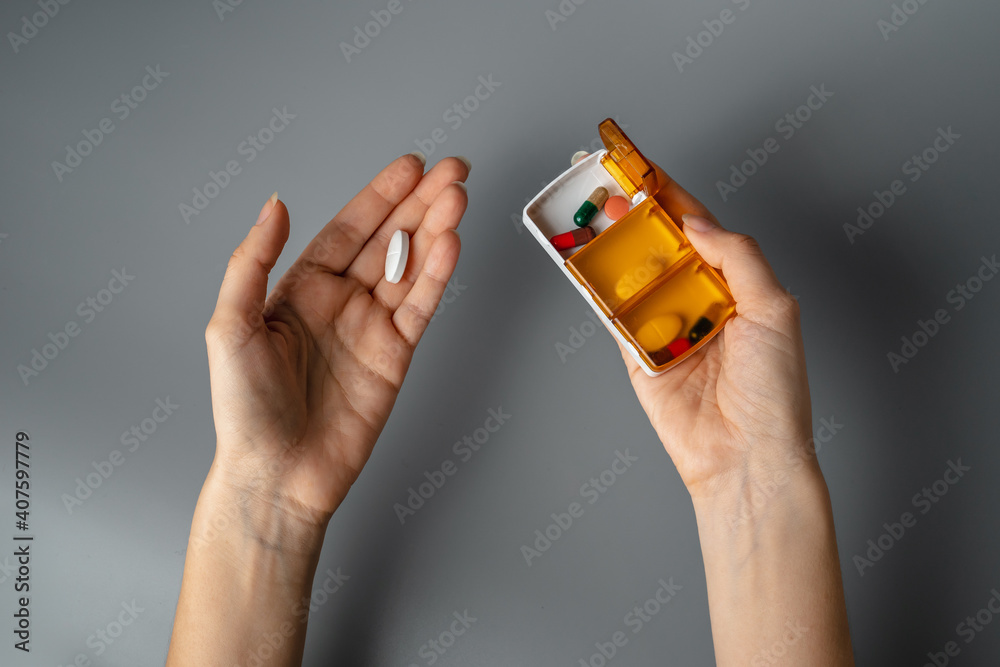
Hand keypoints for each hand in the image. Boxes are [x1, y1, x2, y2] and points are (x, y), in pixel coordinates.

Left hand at [204, 153, 469, 527]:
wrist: (278, 475)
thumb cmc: (245, 409)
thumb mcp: (230, 326)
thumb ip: (251, 261)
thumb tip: (275, 204)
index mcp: (301, 289)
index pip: (349, 230)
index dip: (381, 196)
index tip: (411, 167)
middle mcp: (340, 302)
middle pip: (389, 240)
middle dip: (422, 203)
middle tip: (454, 170)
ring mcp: (372, 328)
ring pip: (412, 267)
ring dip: (437, 231)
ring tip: (460, 197)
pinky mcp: (397, 356)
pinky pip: (421, 307)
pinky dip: (438, 275)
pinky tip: (452, 244)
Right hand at [617, 175, 813, 500]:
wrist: (746, 457)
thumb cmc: (774, 391)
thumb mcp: (775, 309)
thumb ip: (738, 256)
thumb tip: (694, 221)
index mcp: (735, 284)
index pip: (696, 226)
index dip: (668, 194)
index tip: (639, 165)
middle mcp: (698, 300)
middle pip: (657, 245)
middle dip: (631, 214)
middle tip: (603, 187)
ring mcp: (664, 326)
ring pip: (631, 276)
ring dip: (610, 247)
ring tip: (588, 216)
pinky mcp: (637, 355)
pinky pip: (612, 316)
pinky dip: (596, 291)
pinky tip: (583, 264)